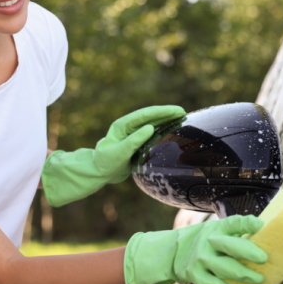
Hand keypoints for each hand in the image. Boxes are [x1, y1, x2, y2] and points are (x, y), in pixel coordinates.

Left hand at [41, 105, 185, 206]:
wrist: (99, 173)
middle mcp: (128, 126)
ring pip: (152, 122)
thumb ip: (134, 141)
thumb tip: (151, 127)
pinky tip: (172, 128)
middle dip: (166, 113)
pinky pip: (152, 132)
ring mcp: (133, 132)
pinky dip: (162, 128)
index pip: (144, 115)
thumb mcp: (119, 153)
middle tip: (183, 112)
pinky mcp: (137, 140)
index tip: (175, 110)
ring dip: (166, 119)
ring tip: (181, 117)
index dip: (161, 112)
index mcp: (122, 125)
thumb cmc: (106, 163)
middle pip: (150, 116)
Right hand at [124, 215, 267, 283]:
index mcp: (218, 228)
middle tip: (264, 259)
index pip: (233, 223)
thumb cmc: (208, 241)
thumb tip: (268, 234)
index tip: (260, 226)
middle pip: (229, 245)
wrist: (175, 251)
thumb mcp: (219, 230)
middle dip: (248, 252)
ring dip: (242, 274)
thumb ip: (240, 232)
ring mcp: (200, 259)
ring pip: (223, 267)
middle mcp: (208, 241)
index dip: (247, 224)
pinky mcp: (194, 274)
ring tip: (259, 279)